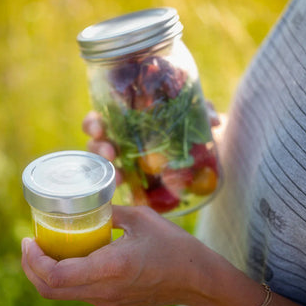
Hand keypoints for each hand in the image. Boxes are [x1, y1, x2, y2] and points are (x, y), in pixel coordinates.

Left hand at [21, 205, 213, 305]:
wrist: (196, 279)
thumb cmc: (173, 245)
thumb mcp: (139, 218)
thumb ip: (109, 211)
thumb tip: (87, 203)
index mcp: (110, 267)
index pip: (55, 275)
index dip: (33, 259)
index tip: (29, 239)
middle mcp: (104, 290)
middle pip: (49, 290)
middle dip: (30, 268)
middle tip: (29, 243)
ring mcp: (107, 301)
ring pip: (61, 294)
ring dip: (45, 273)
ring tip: (46, 247)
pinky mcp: (112, 303)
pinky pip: (78, 293)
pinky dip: (64, 276)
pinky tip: (70, 256)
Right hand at [82, 102, 226, 184]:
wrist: (208, 158)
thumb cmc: (195, 130)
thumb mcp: (199, 117)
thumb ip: (204, 111)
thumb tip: (212, 119)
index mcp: (127, 120)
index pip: (100, 118)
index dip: (93, 123)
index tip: (100, 128)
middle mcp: (121, 142)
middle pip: (96, 144)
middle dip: (98, 148)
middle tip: (110, 153)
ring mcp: (127, 166)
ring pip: (103, 168)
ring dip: (105, 172)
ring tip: (118, 178)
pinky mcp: (136, 186)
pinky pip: (122, 189)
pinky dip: (119, 192)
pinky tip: (126, 194)